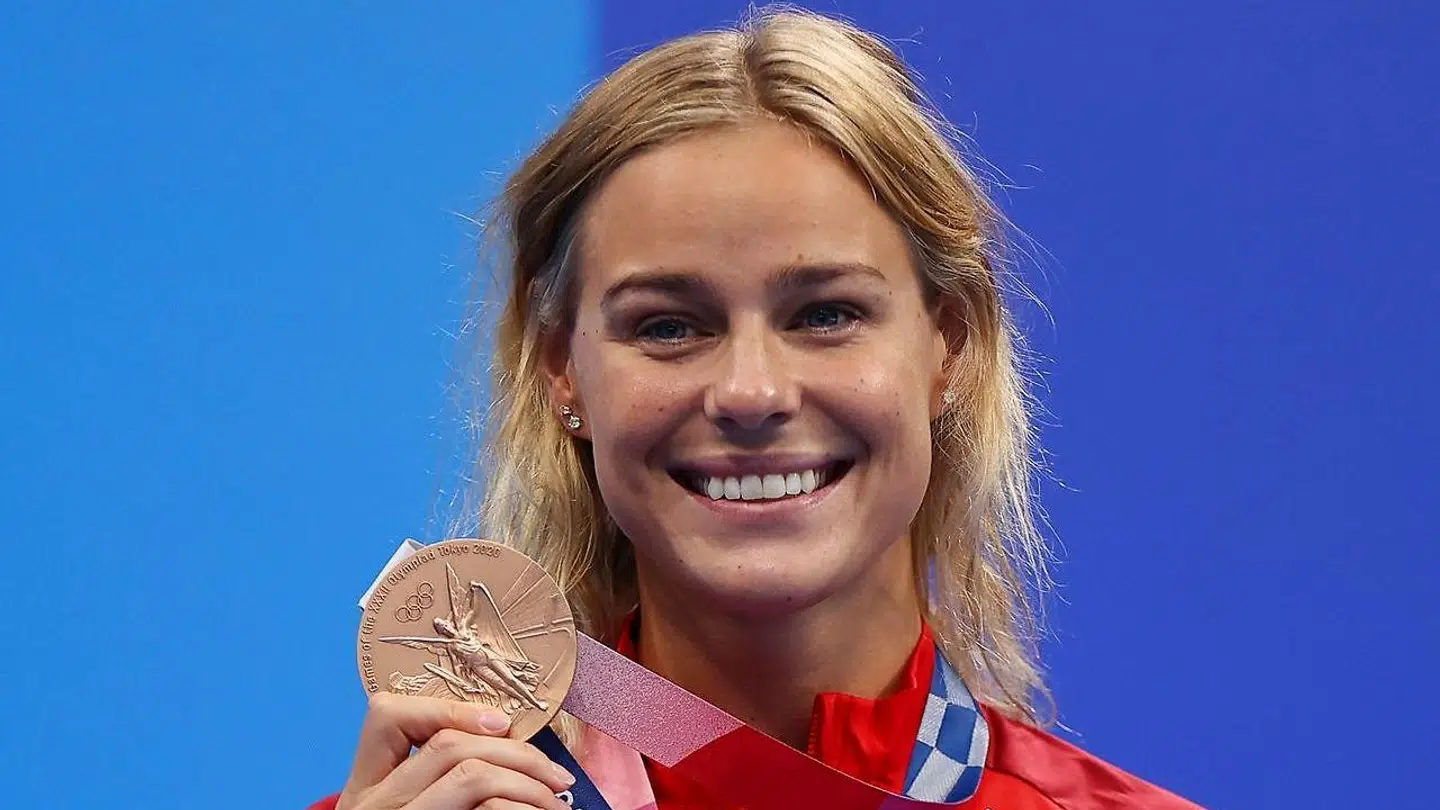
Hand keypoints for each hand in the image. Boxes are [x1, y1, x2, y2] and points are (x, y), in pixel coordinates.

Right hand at [335, 693, 575, 809]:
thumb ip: (434, 780)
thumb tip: (507, 739)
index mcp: (365, 789)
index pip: (387, 717)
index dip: (448, 708)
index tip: (500, 723)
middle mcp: (373, 806)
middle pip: (449, 746)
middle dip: (517, 752)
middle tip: (557, 775)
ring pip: (472, 776)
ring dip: (529, 782)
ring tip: (556, 803)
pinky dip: (523, 809)